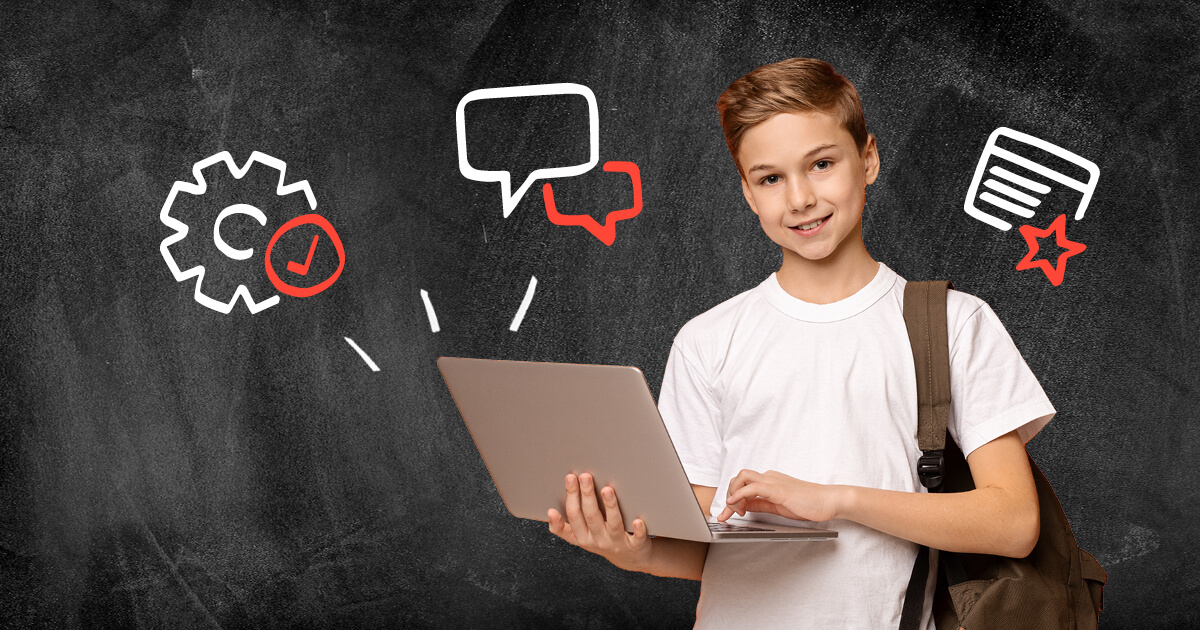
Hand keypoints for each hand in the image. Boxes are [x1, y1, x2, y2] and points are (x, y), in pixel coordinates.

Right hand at [547, 473, 650, 570]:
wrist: (630, 558)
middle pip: (591, 516)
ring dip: (610, 507)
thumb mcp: (580, 536)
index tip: (568, 480)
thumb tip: (550, 512)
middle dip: (587, 495)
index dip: (570, 499)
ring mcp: (617, 544)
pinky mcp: (635, 547)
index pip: (573, 516)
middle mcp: (598, 541)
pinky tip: (637, 520)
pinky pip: (636, 539)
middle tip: (585, 476)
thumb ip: (564, 527)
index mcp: (583, 536)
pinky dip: (638, 531)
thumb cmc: (603, 540)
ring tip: (607, 490)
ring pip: (613, 525)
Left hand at [717, 469, 842, 522]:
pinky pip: (753, 487)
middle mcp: (769, 477)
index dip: (731, 497)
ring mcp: (773, 481)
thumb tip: (744, 505)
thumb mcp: (778, 505)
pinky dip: (740, 494)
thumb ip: (761, 504)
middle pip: (739, 477)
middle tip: (730, 512)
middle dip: (728, 493)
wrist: (828, 501)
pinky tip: (736, 504)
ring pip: (742, 477)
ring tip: (734, 510)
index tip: (727, 513)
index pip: (743, 483)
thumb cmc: (808, 503)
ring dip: (732, 493)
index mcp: (769, 481)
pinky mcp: (778, 489)